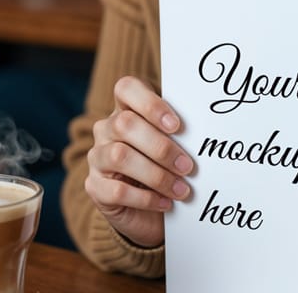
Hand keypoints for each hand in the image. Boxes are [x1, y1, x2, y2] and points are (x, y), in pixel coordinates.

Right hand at [85, 76, 194, 247]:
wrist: (148, 209)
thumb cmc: (165, 164)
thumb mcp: (173, 143)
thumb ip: (179, 132)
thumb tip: (202, 132)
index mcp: (126, 108)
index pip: (126, 88)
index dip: (150, 104)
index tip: (177, 125)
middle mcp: (107, 128)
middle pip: (125, 123)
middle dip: (161, 146)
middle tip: (187, 166)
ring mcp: (98, 157)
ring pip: (120, 156)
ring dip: (157, 175)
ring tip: (181, 189)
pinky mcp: (95, 187)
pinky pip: (117, 190)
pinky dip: (146, 198)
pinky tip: (165, 202)